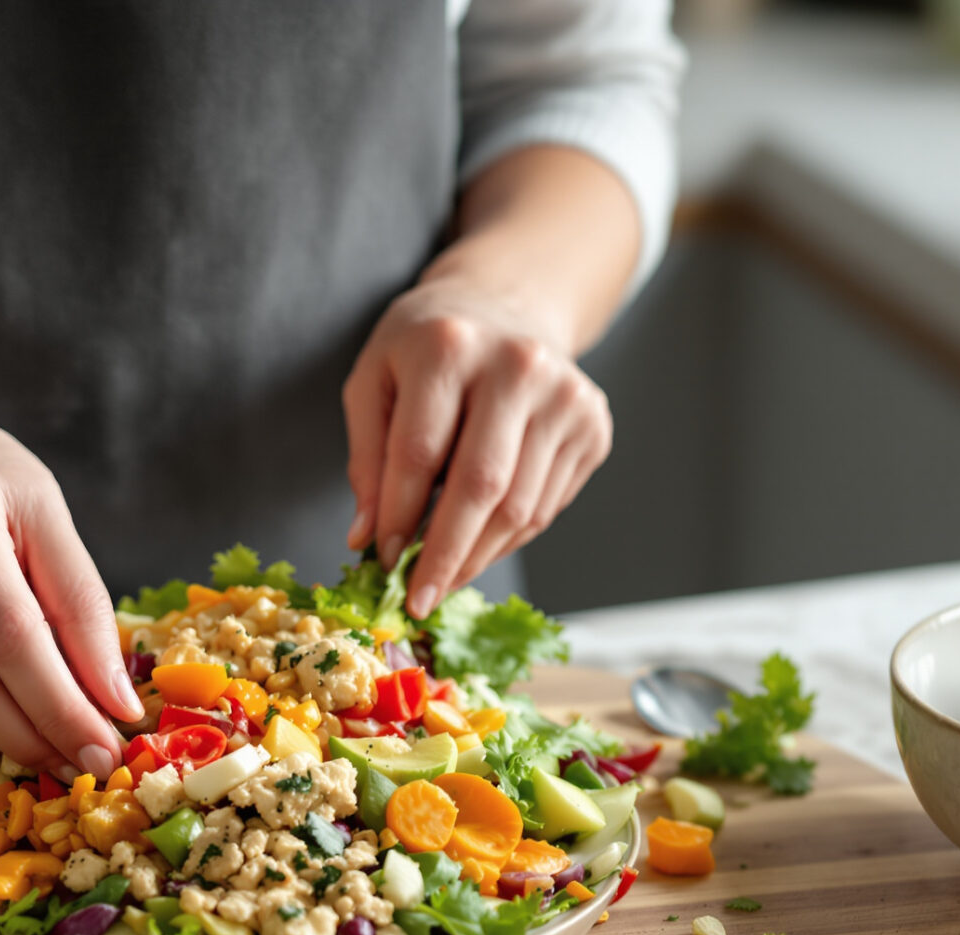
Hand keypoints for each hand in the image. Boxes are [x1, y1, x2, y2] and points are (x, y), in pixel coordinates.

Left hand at [342, 277, 612, 618]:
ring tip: (443, 579)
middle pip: (481, 485)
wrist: (503, 310)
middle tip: (418, 600)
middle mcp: (519, 365)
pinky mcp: (593, 426)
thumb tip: (366, 538)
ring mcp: (567, 396)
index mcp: (450, 346)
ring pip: (520, 507)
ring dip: (476, 557)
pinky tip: (478, 545)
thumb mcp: (374, 383)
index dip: (398, 516)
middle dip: (445, 555)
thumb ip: (367, 458)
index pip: (419, 452)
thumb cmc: (425, 352)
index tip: (382, 561)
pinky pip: (546, 507)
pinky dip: (507, 539)